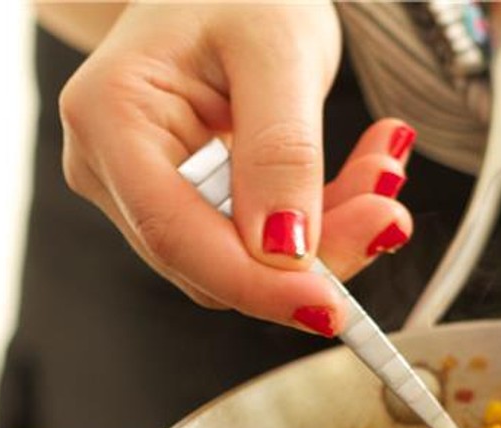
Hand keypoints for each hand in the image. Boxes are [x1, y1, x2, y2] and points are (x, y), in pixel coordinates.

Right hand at [54, 2, 414, 335]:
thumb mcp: (277, 47)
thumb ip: (281, 149)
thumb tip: (285, 251)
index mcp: (110, 117)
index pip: (176, 236)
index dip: (257, 285)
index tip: (331, 307)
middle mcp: (110, 166)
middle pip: (213, 262)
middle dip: (313, 252)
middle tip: (390, 213)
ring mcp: (142, 190)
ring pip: (245, 260)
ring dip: (329, 232)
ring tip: (383, 169)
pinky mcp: (186, 201)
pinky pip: (258, 241)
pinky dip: (322, 218)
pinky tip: (363, 173)